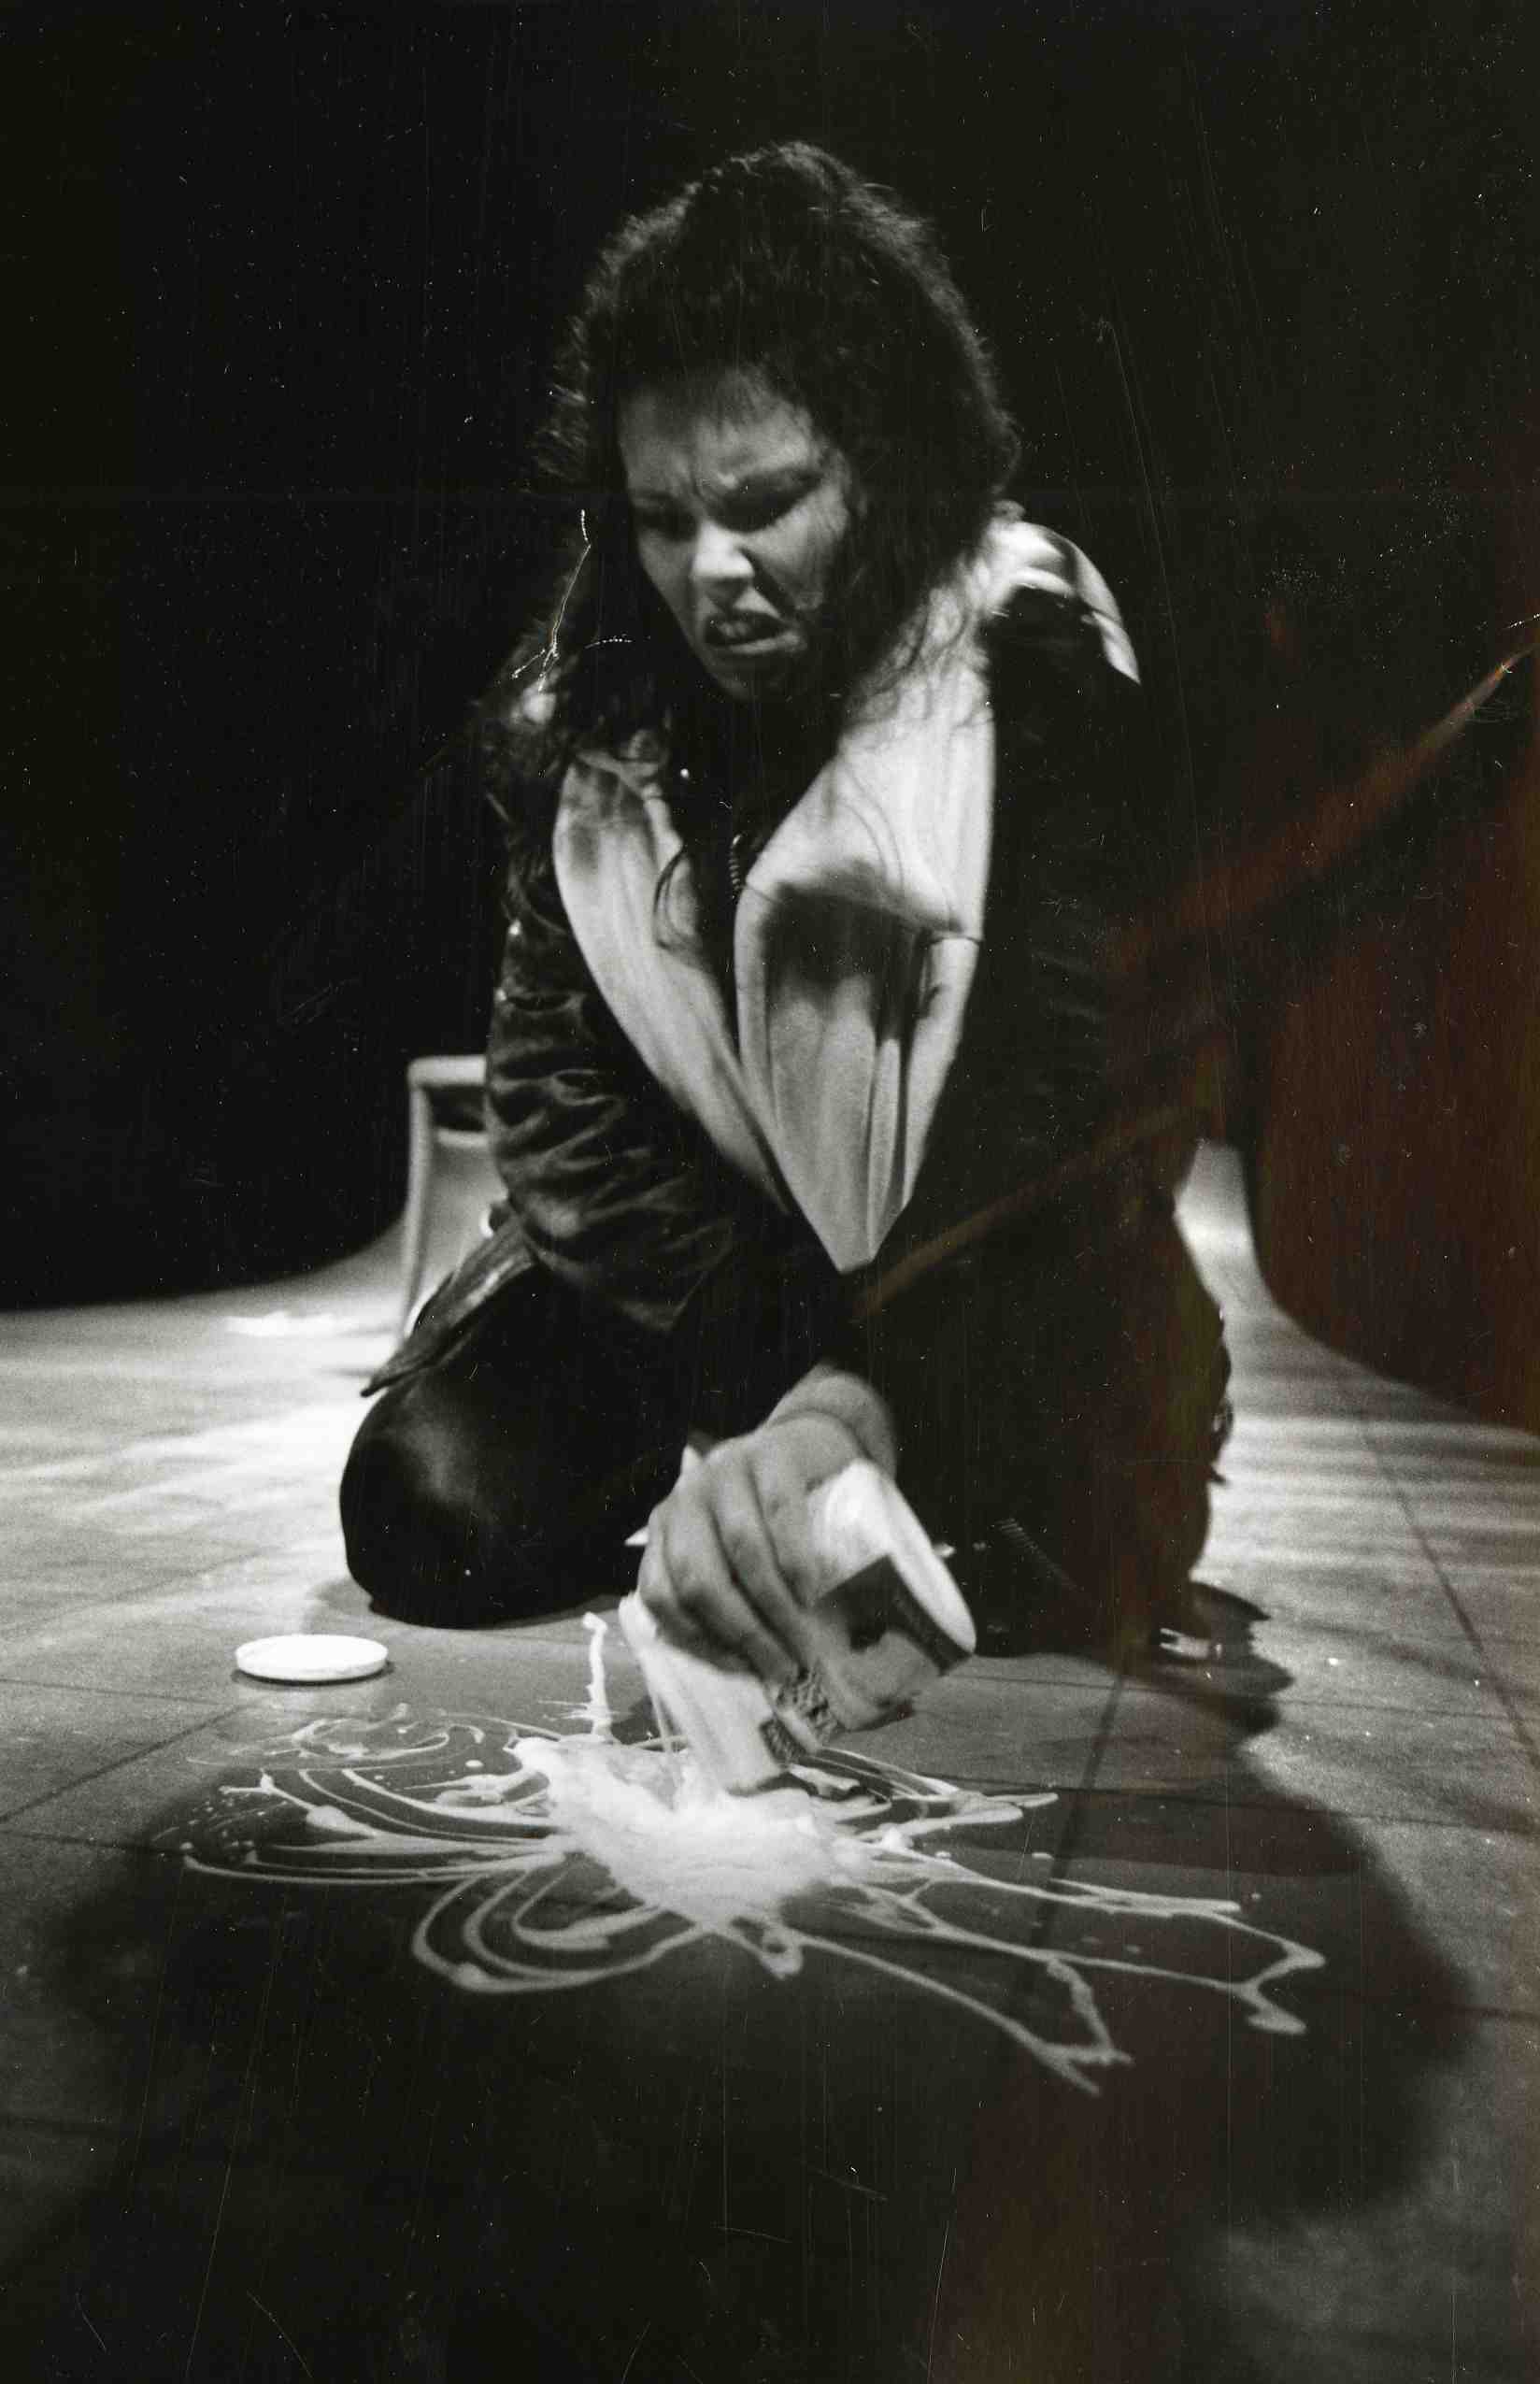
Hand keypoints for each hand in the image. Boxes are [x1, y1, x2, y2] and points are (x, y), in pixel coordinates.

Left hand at [637, 1411, 867, 1684]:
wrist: (814, 1442)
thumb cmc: (773, 1514)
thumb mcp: (734, 1547)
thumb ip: (727, 1589)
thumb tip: (746, 1669)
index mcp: (666, 1528)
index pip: (661, 1595)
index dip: (697, 1641)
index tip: (741, 1671)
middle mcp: (685, 1497)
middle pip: (700, 1579)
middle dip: (742, 1633)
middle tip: (781, 1668)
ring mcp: (726, 1470)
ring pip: (742, 1552)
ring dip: (775, 1608)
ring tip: (803, 1642)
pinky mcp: (770, 1454)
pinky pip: (780, 1515)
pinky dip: (796, 1562)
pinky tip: (810, 1592)